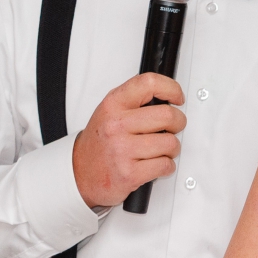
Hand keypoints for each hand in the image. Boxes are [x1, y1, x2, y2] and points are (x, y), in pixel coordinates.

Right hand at [72, 73, 185, 207]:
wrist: (79, 173)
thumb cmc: (99, 142)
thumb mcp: (110, 111)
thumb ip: (135, 100)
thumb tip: (167, 95)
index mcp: (113, 105)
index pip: (149, 83)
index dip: (171, 88)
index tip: (177, 98)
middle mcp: (116, 126)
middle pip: (168, 116)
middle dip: (178, 123)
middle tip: (172, 128)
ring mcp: (122, 150)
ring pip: (171, 143)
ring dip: (172, 149)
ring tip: (159, 149)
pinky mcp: (129, 173)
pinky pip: (166, 165)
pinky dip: (167, 166)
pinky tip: (154, 163)